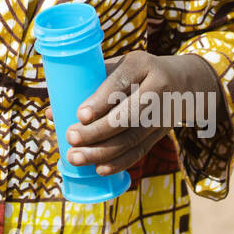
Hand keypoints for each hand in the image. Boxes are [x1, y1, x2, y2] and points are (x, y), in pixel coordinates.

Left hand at [44, 50, 221, 175]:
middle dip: (97, 131)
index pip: (121, 83)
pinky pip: (140, 150)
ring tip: (76, 158)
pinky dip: (120, 162)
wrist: (183, 81)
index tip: (80, 115)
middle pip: (127, 115)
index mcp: (141, 64)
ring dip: (103, 152)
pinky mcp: (163, 132)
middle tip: (70, 138)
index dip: (101, 101)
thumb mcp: (119, 66)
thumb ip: (87, 85)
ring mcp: (163, 113)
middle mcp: (157, 88)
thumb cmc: (135, 72)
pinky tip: (99, 169)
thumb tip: (49, 113)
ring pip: (132, 137)